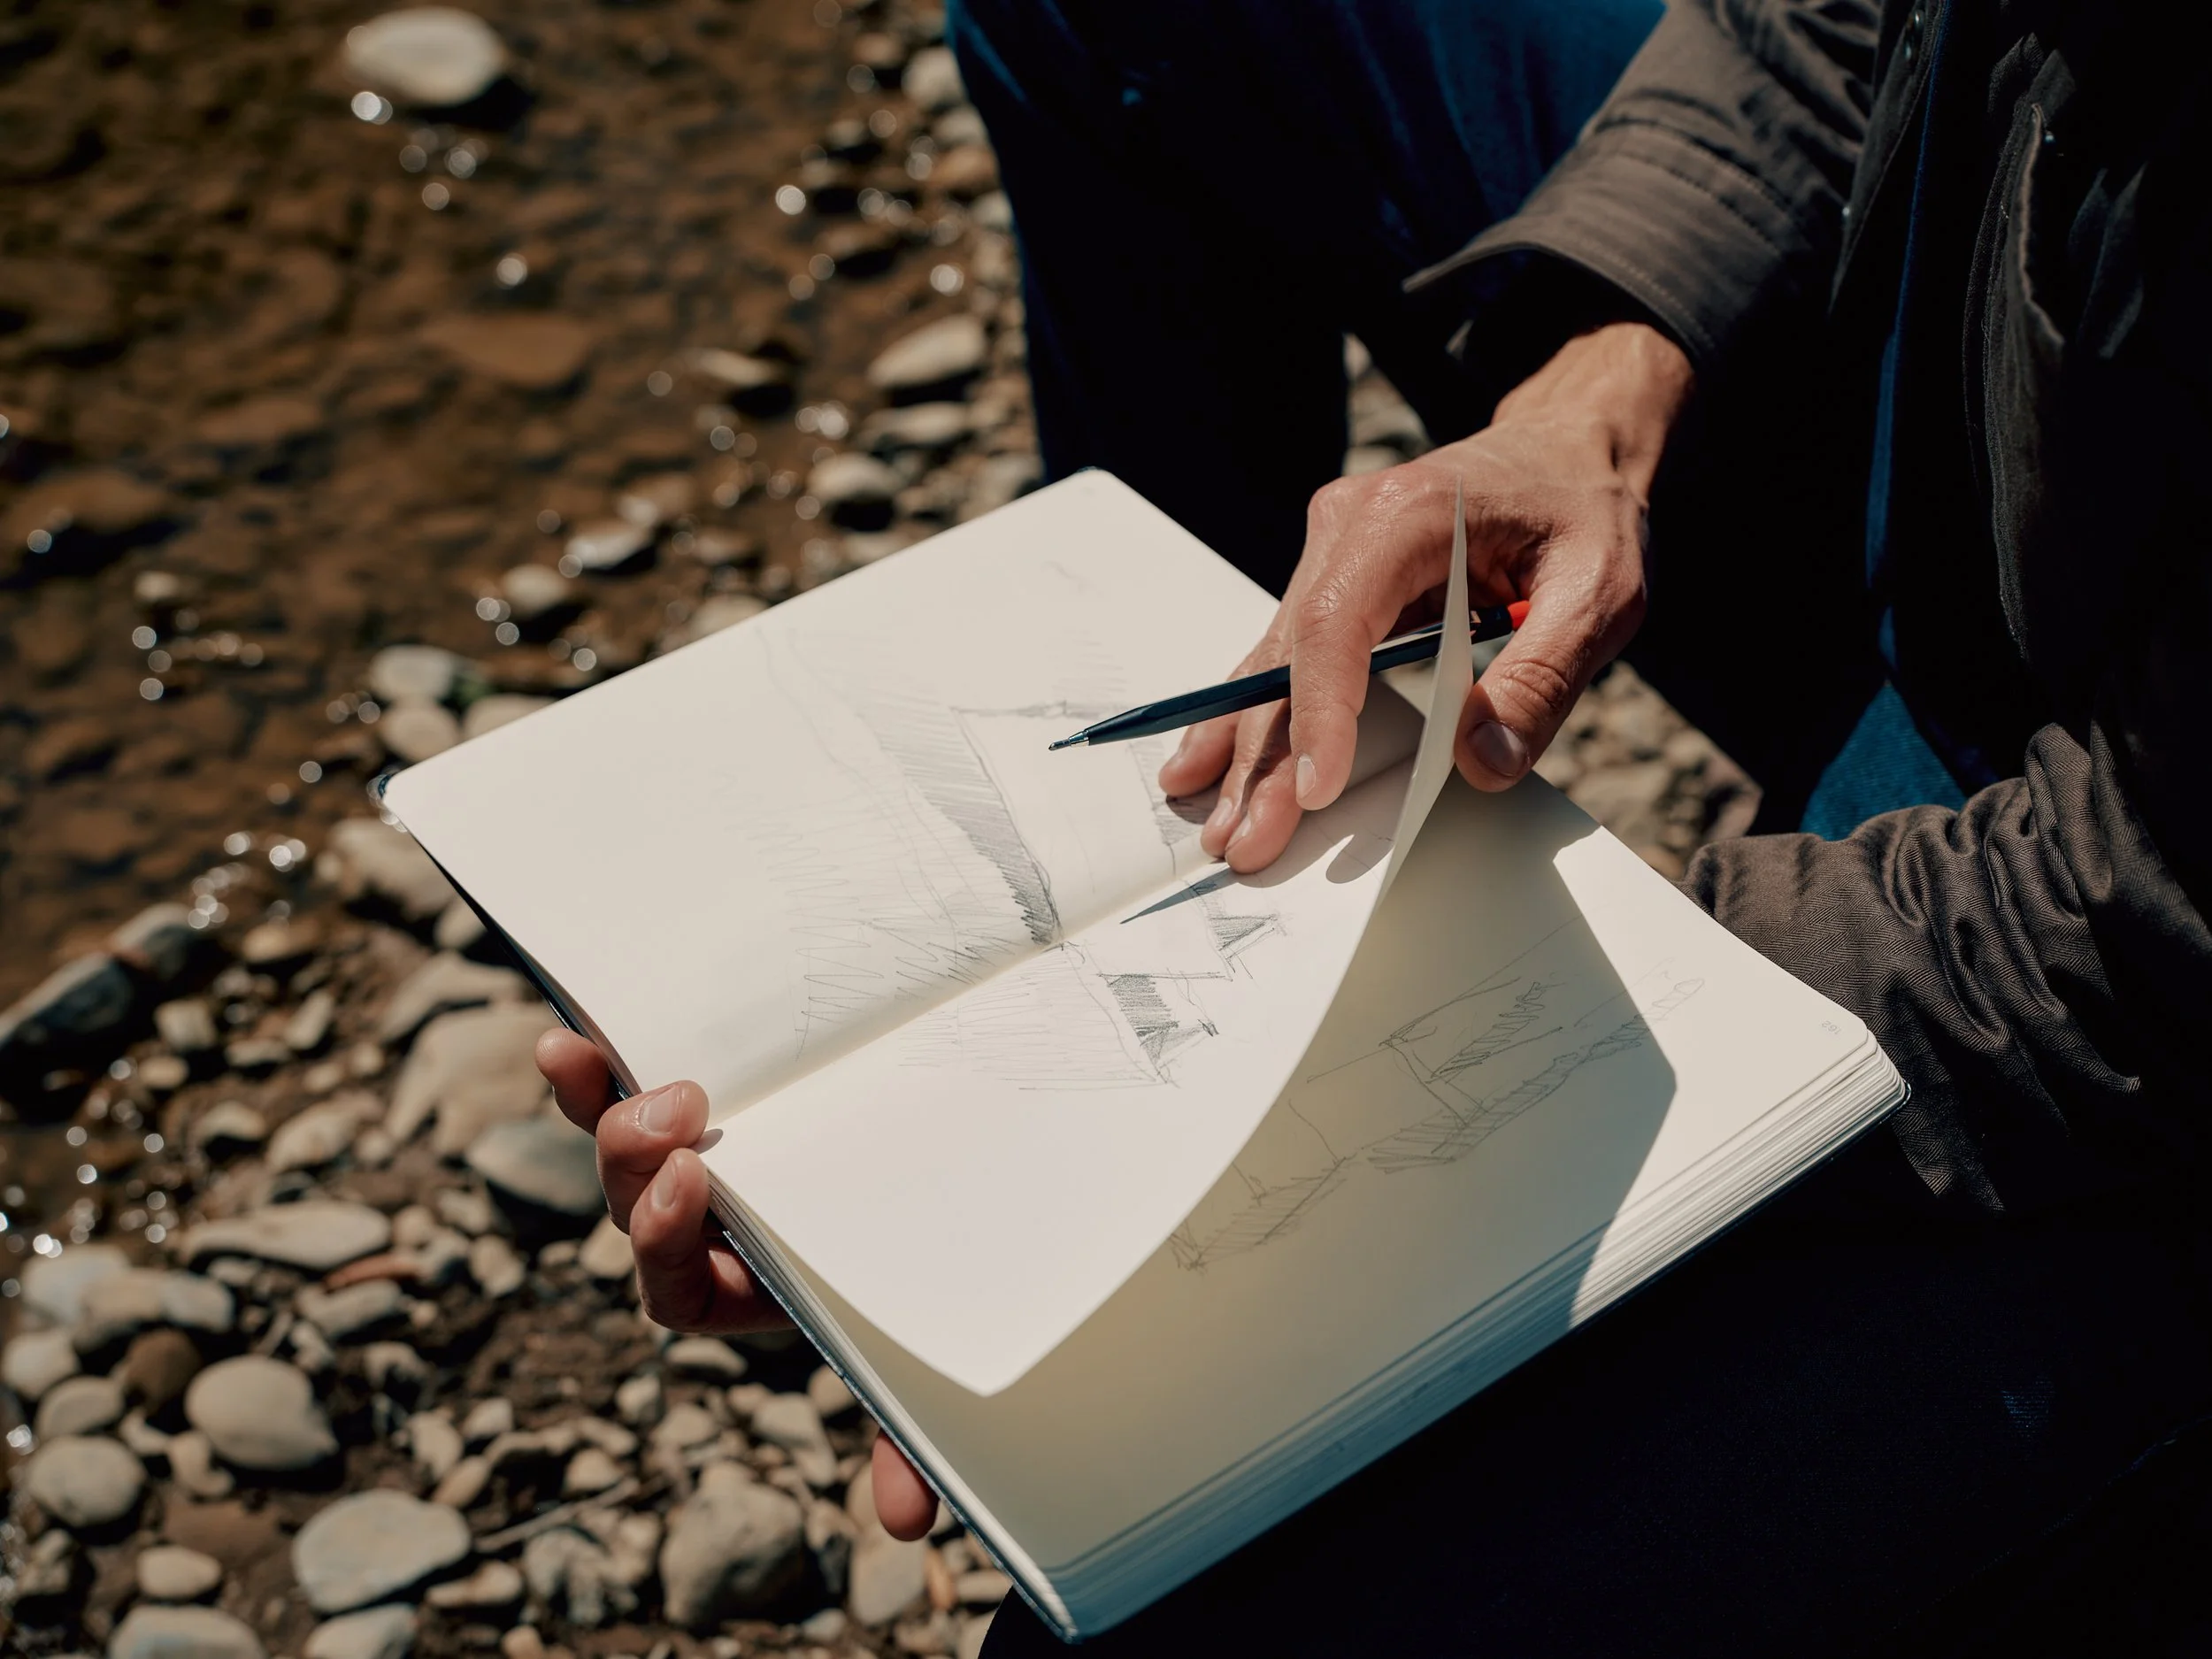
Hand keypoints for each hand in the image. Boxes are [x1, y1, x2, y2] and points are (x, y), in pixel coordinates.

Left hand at [536, 1027, 937, 1539]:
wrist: (939, 1181)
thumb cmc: (906, 1268)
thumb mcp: (907, 1346)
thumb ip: (901, 1430)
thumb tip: (909, 1526)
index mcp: (742, 1287)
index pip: (675, 1287)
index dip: (665, 1241)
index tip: (686, 1188)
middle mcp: (703, 1226)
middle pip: (634, 1207)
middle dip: (633, 1161)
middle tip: (672, 1111)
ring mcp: (690, 1152)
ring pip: (620, 1142)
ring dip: (600, 1109)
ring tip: (595, 1058)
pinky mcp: (694, 1090)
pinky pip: (622, 1082)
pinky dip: (587, 1068)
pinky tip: (562, 1034)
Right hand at [1160, 321, 1693, 871]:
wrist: (1569, 447)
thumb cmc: (1584, 509)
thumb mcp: (1601, 591)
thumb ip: (1544, 677)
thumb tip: (1483, 763)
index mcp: (1408, 513)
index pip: (1338, 622)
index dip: (1321, 713)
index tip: (1316, 791)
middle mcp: (1349, 526)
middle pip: (1291, 655)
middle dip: (1266, 756)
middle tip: (1244, 841)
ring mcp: (1332, 553)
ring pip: (1275, 663)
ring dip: (1249, 747)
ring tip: (1220, 823)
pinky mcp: (1335, 582)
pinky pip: (1289, 656)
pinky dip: (1257, 716)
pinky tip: (1211, 766)